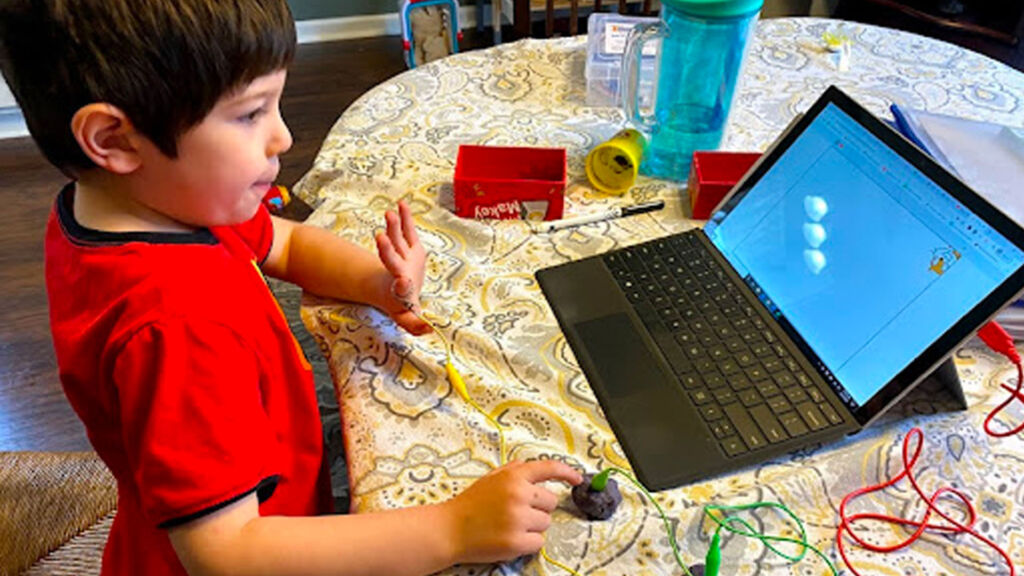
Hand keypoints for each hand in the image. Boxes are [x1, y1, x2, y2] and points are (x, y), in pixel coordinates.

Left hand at [375, 201, 430, 334]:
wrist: (394, 291)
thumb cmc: (402, 306)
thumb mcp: (407, 319)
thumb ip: (415, 325)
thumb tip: (429, 329)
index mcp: (401, 292)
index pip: (401, 290)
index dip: (401, 286)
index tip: (401, 281)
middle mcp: (399, 273)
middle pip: (392, 261)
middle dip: (387, 251)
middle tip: (381, 238)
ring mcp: (402, 258)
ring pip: (396, 243)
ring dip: (394, 228)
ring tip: (390, 213)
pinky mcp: (409, 248)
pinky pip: (407, 232)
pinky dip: (405, 219)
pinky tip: (402, 203)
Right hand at [440, 460, 582, 563]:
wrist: (448, 530)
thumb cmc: (469, 505)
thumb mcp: (490, 478)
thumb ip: (512, 470)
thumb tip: (529, 465)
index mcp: (513, 477)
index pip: (548, 468)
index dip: (567, 472)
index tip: (578, 479)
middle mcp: (518, 495)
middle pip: (551, 502)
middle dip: (538, 508)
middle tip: (516, 513)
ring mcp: (518, 519)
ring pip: (546, 523)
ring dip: (533, 527)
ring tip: (510, 526)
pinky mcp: (516, 542)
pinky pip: (538, 543)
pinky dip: (528, 543)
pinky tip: (510, 539)